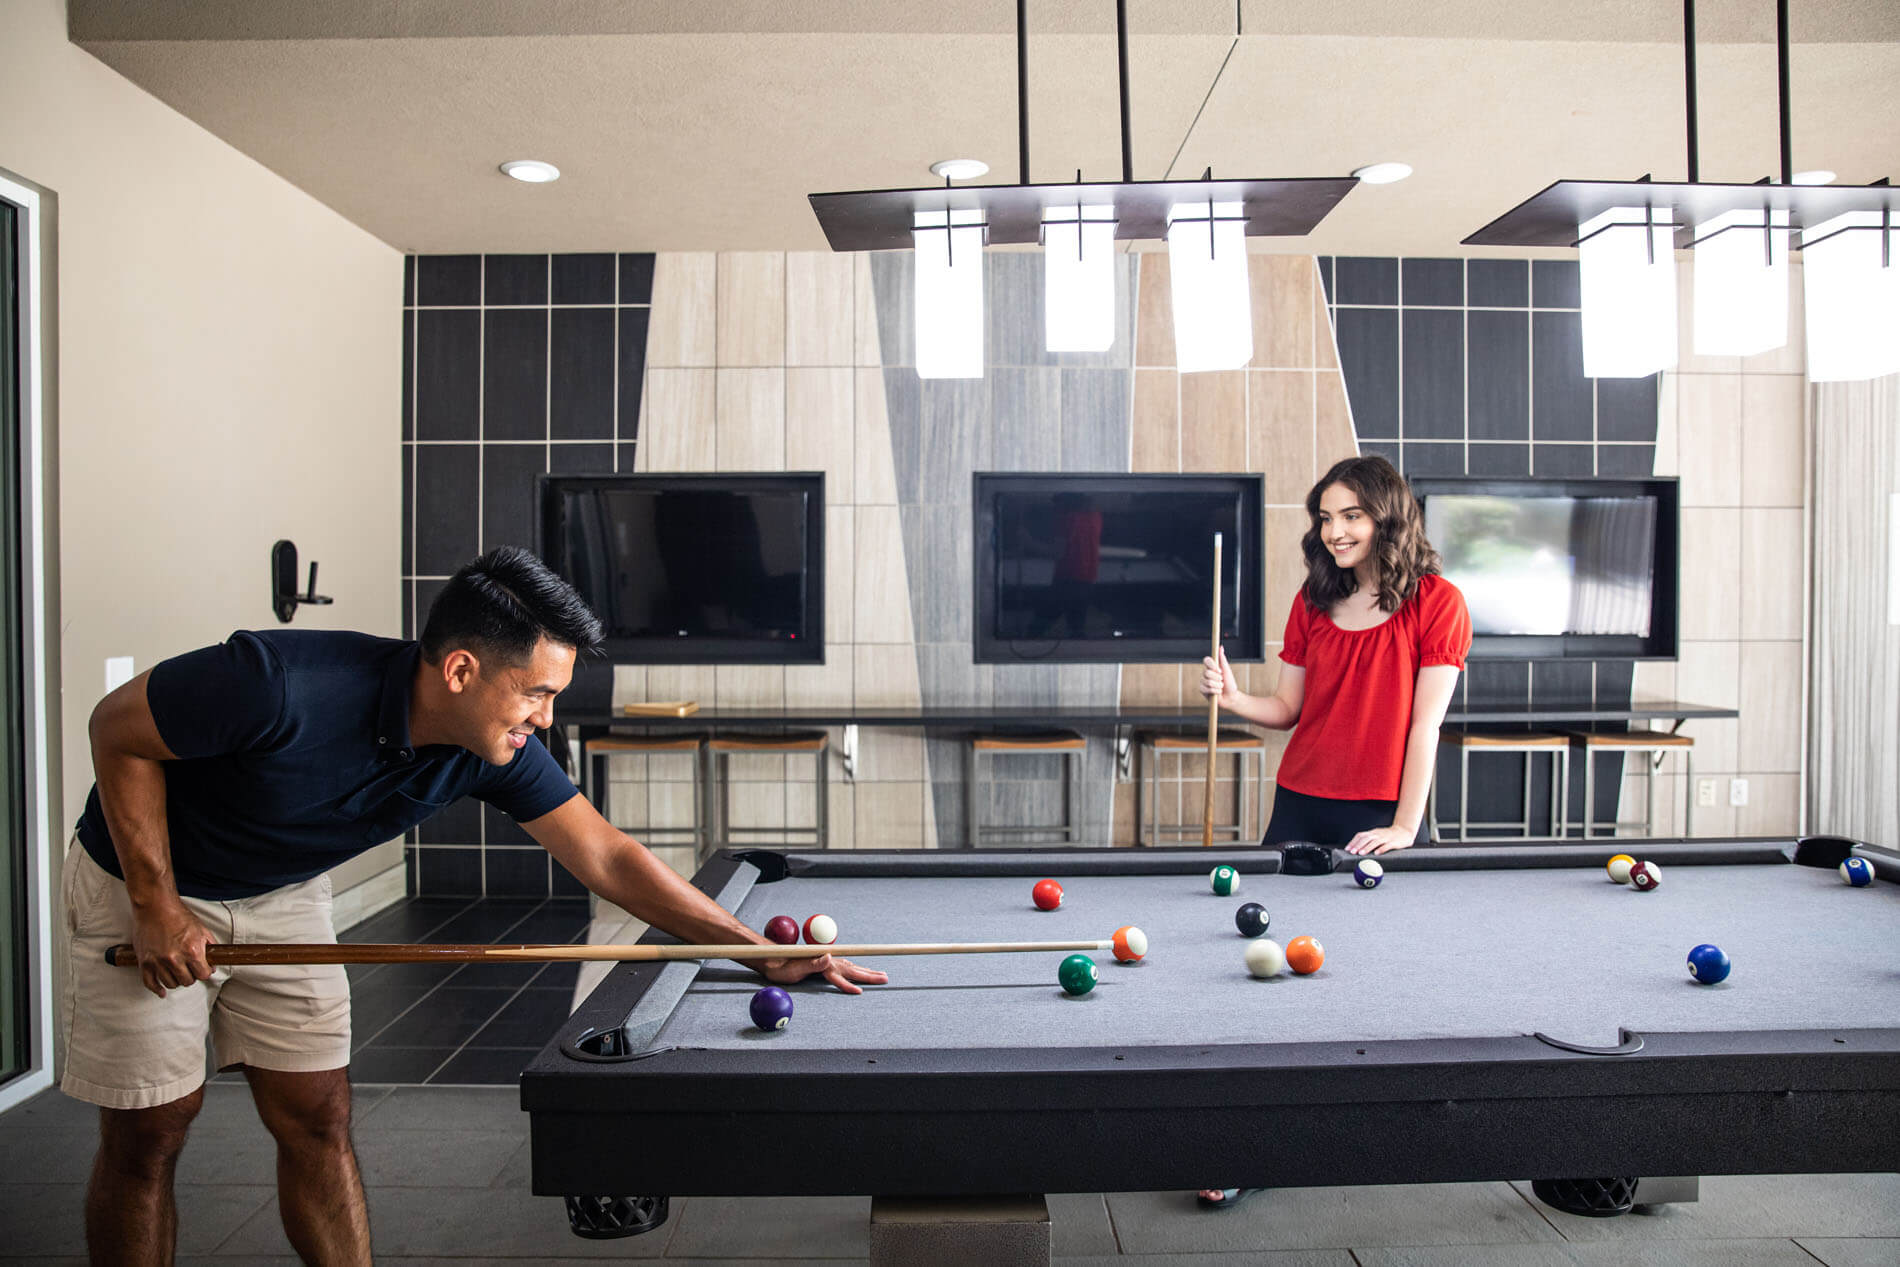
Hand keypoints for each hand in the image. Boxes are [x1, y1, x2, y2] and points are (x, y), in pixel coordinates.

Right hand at [130, 898, 214, 996]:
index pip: (203, 975)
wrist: (155, 907)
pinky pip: (149, 983)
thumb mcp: (202, 929)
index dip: (205, 972)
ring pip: (171, 984)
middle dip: (191, 976)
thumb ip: (210, 947)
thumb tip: (213, 964)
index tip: (203, 969)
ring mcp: (158, 962)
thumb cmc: (179, 916)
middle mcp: (175, 959)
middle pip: (187, 981)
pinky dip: (156, 989)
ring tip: (177, 972)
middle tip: (189, 969)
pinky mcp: (144, 962)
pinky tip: (162, 992)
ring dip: (176, 980)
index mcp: (191, 951)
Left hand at [760, 954, 888, 994]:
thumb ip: (812, 964)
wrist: (773, 959)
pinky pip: (845, 968)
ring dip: (866, 972)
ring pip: (851, 967)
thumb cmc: (781, 968)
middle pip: (852, 969)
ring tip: (881, 974)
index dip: (851, 983)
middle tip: (886, 978)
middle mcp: (827, 961)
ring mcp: (827, 961)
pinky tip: (861, 972)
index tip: (862, 991)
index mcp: (822, 963)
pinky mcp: (824, 964)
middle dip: (869, 975)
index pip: (840, 975)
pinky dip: (857, 970)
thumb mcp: (794, 969)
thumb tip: (828, 956)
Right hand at [1199, 647, 1239, 707]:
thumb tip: (1221, 647)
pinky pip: (1206, 689)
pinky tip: (1217, 692)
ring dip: (1218, 686)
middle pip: (1207, 672)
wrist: (1231, 697)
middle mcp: (1206, 673)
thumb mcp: (1227, 670)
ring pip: (1208, 681)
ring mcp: (1203, 681)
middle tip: (1222, 681)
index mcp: (1212, 667)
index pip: (1206, 660)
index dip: (1212, 665)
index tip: (1219, 670)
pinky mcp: (1202, 690)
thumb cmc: (1230, 683)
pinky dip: (1215, 691)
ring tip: (1221, 687)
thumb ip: (1222, 659)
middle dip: (1218, 678)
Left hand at [1344, 826, 1415, 855]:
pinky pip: (1387, 845)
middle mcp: (1378, 834)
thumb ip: (1368, 840)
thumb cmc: (1388, 836)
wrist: (1404, 831)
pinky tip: (1377, 854)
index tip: (1347, 849)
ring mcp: (1386, 838)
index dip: (1353, 842)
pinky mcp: (1394, 842)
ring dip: (1367, 847)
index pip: (1360, 835)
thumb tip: (1356, 849)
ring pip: (1375, 842)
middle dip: (1358, 845)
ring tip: (1361, 853)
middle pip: (1366, 838)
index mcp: (1373, 832)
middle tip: (1352, 852)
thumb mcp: (1377, 836)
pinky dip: (1382, 849)